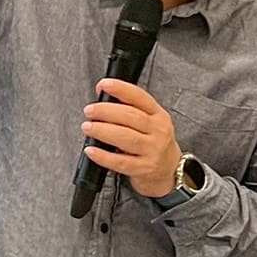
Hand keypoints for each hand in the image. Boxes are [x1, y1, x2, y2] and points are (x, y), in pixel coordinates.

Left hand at [83, 78, 182, 199]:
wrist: (169, 171)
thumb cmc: (154, 143)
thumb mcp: (151, 123)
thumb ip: (130, 110)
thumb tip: (101, 98)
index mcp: (158, 115)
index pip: (139, 97)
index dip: (121, 88)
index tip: (103, 85)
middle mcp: (158, 131)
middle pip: (131, 116)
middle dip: (106, 111)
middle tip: (89, 111)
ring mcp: (152, 150)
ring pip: (126, 138)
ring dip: (103, 131)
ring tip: (87, 127)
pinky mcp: (144, 168)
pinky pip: (120, 162)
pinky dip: (103, 156)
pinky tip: (91, 150)